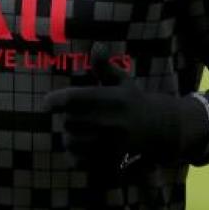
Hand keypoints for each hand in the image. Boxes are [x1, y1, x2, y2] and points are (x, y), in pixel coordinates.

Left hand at [44, 45, 207, 170]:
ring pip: (70, 141)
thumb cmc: (133, 102)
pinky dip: (74, 154)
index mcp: (113, 99)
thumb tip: (97, 46)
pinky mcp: (109, 163)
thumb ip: (104, 66)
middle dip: (67, 117)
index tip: (48, 102)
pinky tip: (82, 146)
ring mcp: (111, 146)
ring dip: (69, 135)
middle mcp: (112, 123)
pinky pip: (77, 160)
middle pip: (68, 121)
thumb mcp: (121, 81)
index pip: (73, 99)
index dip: (55, 100)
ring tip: (77, 130)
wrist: (160, 131)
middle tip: (73, 115)